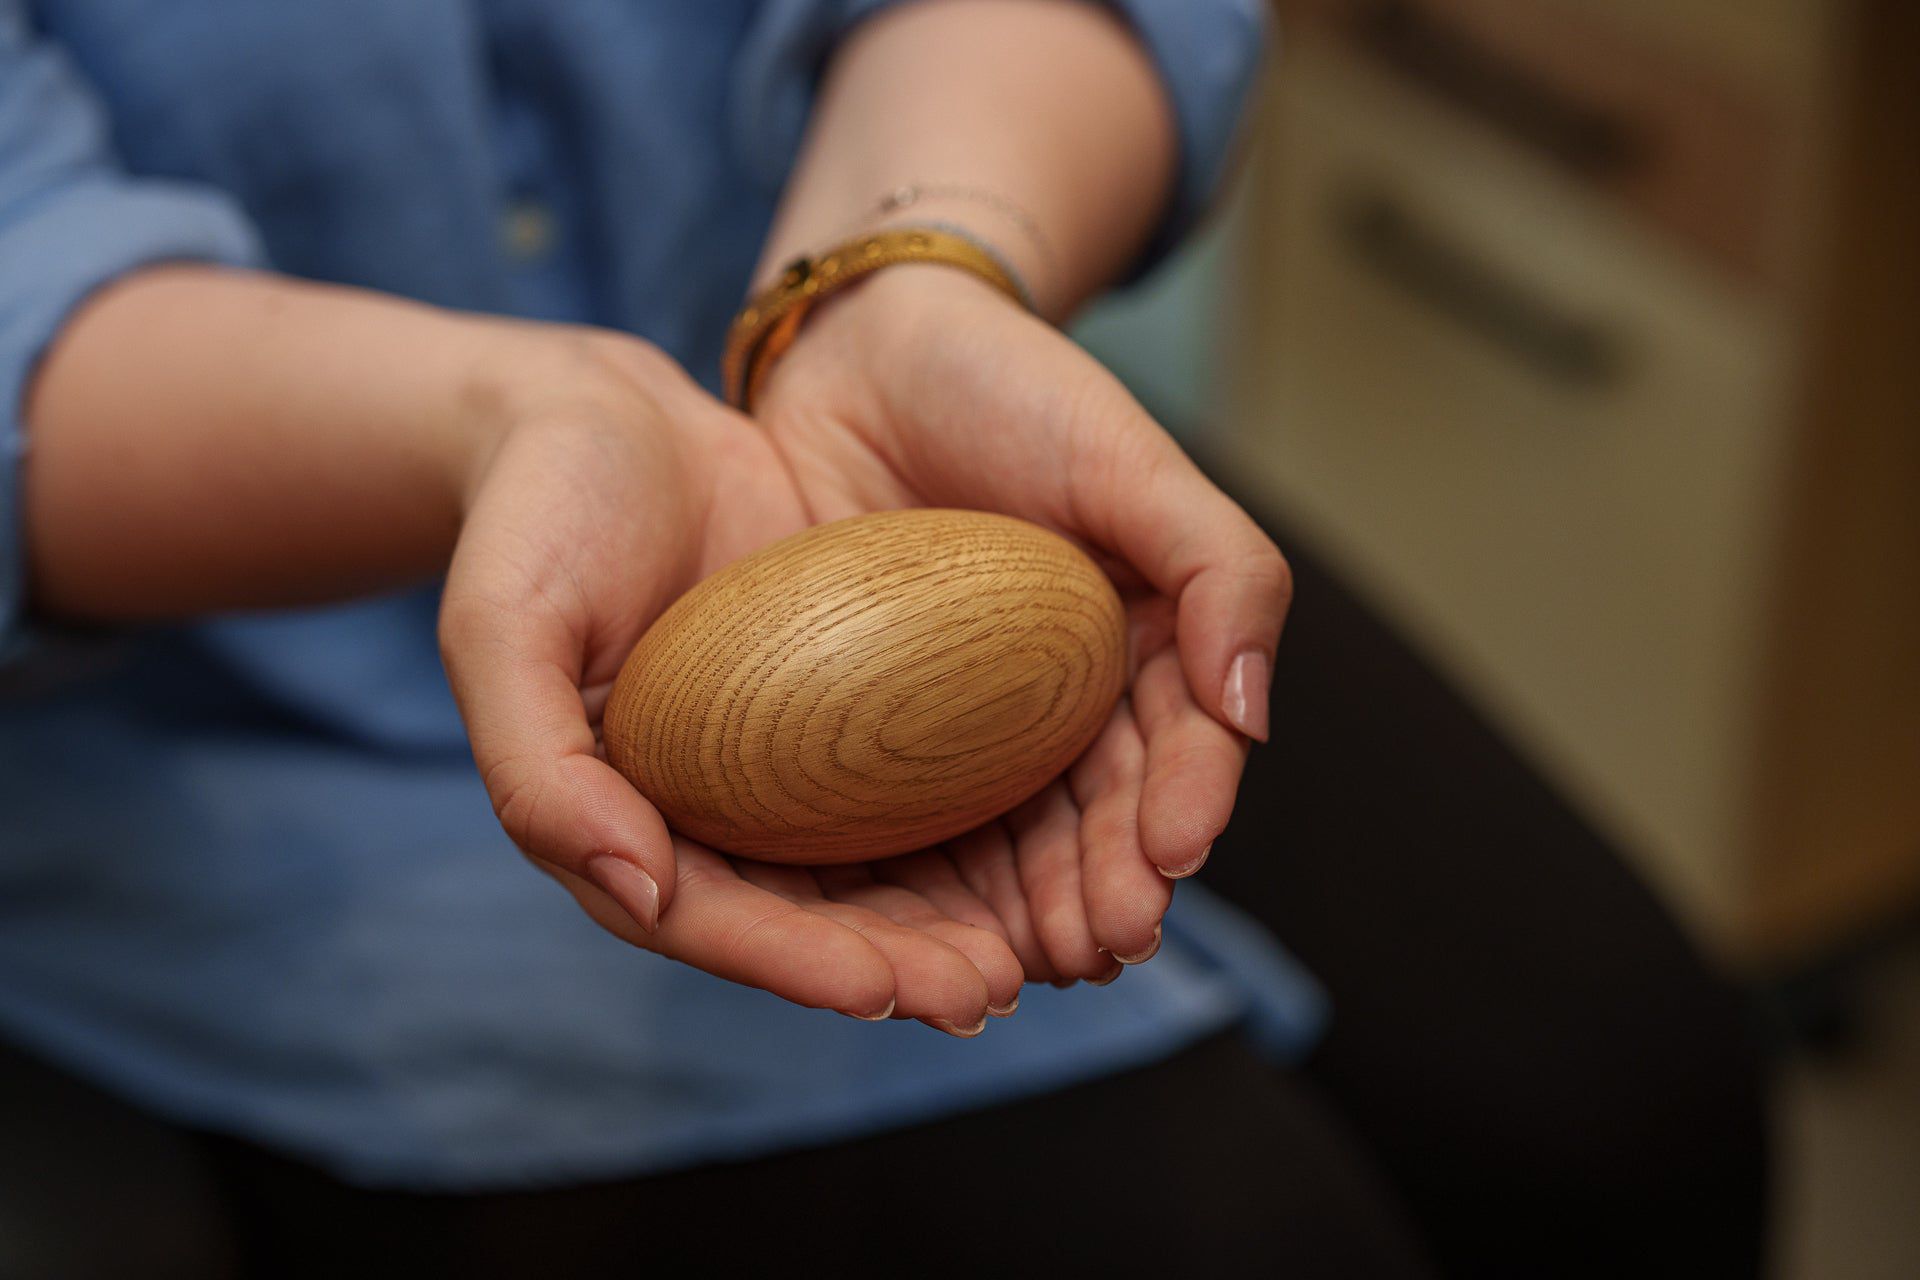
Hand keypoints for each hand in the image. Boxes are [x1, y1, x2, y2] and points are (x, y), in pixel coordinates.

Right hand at [437, 328, 1021, 1030]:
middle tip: (989, 987)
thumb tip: (638, 891)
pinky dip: (977, 817)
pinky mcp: (840, 711)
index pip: (710, 919)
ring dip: (956, 917)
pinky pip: (913, 776)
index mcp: (617, 820)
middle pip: (811, 917)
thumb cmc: (537, 519)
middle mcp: (705, 813)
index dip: (796, 963)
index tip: (883, 989)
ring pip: (877, 867)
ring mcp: (777, 767)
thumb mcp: (502, 628)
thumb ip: (539, 767)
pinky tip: (1051, 833)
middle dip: (900, 966)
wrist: (605, 420)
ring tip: (1042, 946)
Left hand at [754, 266, 1289, 979]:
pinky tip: (932, 931)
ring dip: (1035, 912)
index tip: (1165, 866)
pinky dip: (936, 881)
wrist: (862, 347)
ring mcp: (976, 718)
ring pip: (1018, 837)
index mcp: (1148, 639)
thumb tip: (1254, 716)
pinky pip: (915, 816)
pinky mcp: (884, 728)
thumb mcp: (1132, 458)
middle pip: (1103, 813)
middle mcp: (1070, 693)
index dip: (1182, 811)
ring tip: (1032, 965)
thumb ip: (1222, 569)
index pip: (1182, 746)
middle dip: (1110, 889)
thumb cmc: (1010, 386)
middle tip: (1097, 947)